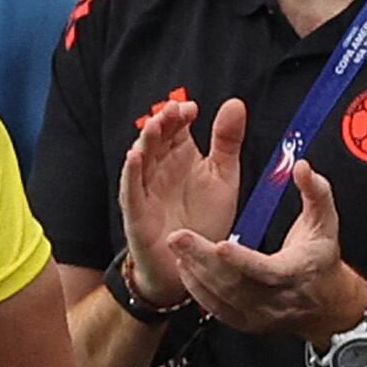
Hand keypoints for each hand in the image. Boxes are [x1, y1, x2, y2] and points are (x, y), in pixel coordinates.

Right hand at [117, 96, 243, 307]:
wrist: (195, 262)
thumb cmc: (205, 219)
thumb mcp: (224, 176)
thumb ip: (227, 141)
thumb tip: (235, 103)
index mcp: (180, 157)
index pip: (175, 128)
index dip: (180, 115)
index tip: (192, 109)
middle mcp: (160, 170)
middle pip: (156, 140)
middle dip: (162, 123)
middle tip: (173, 110)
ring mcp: (146, 191)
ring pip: (141, 161)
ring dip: (145, 142)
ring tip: (154, 125)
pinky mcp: (138, 214)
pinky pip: (131, 191)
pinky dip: (131, 174)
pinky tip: (135, 157)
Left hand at [170, 157, 363, 343]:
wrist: (325, 303)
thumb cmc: (320, 258)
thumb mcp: (325, 222)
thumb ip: (316, 192)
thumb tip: (301, 167)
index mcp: (295, 272)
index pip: (267, 271)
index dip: (242, 260)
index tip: (219, 245)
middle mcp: (275, 299)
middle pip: (234, 284)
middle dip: (203, 260)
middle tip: (179, 238)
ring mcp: (258, 314)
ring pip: (221, 297)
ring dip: (196, 272)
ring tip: (179, 247)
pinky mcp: (243, 321)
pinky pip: (215, 308)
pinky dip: (197, 288)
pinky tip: (185, 267)